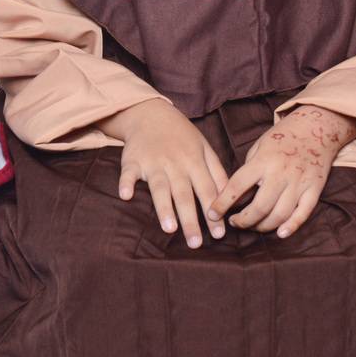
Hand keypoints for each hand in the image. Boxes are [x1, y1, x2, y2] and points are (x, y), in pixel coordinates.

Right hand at [99, 98, 230, 246]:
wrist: (151, 113)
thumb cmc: (182, 136)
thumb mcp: (205, 148)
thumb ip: (218, 173)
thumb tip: (230, 198)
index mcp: (195, 162)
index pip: (207, 190)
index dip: (213, 212)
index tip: (219, 235)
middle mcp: (175, 164)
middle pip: (184, 195)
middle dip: (191, 220)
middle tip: (195, 243)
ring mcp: (153, 162)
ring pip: (160, 187)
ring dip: (164, 207)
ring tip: (169, 228)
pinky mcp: (132, 160)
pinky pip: (128, 173)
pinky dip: (126, 183)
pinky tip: (126, 196)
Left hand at [207, 103, 355, 238]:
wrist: (317, 126)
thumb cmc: (282, 136)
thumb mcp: (259, 146)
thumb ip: (249, 169)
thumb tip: (237, 195)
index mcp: (263, 160)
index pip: (237, 186)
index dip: (222, 203)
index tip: (212, 214)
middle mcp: (280, 173)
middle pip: (260, 207)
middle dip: (244, 221)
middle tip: (235, 223)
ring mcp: (299, 182)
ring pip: (280, 215)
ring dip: (263, 226)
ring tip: (253, 226)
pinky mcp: (315, 189)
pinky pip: (303, 213)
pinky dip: (292, 226)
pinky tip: (280, 233)